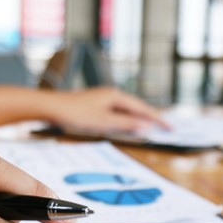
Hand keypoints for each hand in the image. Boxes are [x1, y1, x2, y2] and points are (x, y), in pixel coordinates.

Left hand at [47, 87, 169, 131]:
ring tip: (151, 126)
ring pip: (126, 109)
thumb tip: (146, 126)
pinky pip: (117, 111)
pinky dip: (126, 118)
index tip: (170, 127)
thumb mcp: (104, 122)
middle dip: (151, 117)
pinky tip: (126, 124)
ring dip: (139, 118)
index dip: (157, 119)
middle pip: (136, 107)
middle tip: (165, 127)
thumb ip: (126, 124)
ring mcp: (103, 98)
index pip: (142, 109)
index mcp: (116, 96)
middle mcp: (111, 94)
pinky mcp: (95, 104)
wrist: (52, 107)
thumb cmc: (76, 113)